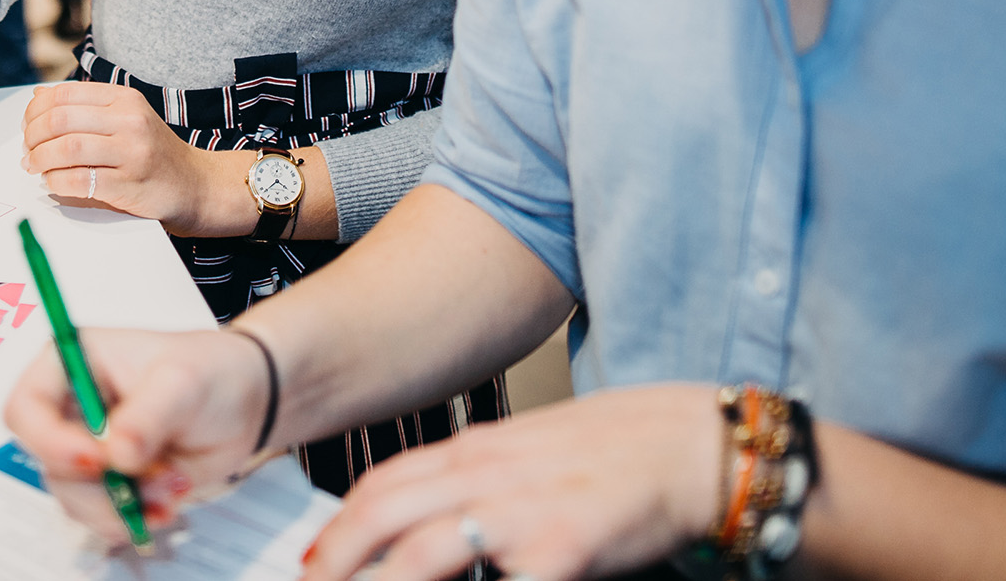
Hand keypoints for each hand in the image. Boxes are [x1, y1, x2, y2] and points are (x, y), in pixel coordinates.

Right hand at [5, 326, 271, 545]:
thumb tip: (114, 454)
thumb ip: (147, 415)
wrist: (246, 403)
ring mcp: (90, 450)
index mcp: (73, 364)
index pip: (26, 408)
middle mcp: (73, 409)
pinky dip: (135, 518)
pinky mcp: (111, 483)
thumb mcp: (182, 382)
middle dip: (99, 483)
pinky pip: (102, 517)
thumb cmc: (212, 371)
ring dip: (123, 503)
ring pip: (75, 498)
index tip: (95, 459)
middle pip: (50, 463)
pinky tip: (169, 502)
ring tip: (172, 483)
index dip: (48, 440)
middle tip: (147, 478)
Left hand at [21, 81, 218, 228]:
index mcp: (124, 98)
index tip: (27, 126)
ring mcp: (131, 152)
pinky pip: (78, 180)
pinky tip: (53, 183)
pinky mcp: (128, 184)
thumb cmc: (154, 152)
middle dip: (33, 136)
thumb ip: (85, 106)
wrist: (196, 185)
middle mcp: (129, 120)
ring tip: (35, 167)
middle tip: (27, 150)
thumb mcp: (125, 117)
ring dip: (40, 159)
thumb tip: (39, 95)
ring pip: (66, 148)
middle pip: (60, 119)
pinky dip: (56, 182)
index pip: (64, 94)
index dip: (36, 110)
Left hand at [301, 384, 720, 580]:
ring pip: (420, 554)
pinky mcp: (563, 550)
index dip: (339, 525)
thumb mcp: (531, 452)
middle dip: (335, 559)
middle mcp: (488, 475)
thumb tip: (431, 513)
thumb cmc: (619, 453)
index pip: (385, 483)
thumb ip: (480, 479)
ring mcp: (522, 513)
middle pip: (383, 516)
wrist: (692, 446)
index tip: (314, 560)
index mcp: (480, 451)